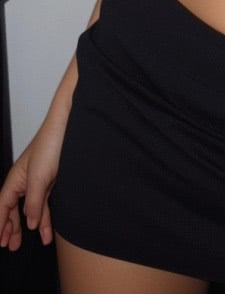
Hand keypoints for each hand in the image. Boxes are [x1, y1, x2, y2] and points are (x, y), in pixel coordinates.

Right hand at [0, 115, 66, 250]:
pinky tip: (47, 231)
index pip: (3, 206)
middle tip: (9, 245)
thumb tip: (30, 223)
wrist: (70, 127)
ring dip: (28, 226)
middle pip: (13, 209)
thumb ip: (34, 202)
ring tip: (23, 243)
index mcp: (15, 179)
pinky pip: (45, 204)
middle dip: (10, 227)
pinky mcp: (52, 180)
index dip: (0, 223)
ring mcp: (38, 181)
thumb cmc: (51, 143)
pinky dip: (45, 218)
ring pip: (30, 208)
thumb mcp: (39, 177)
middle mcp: (25, 180)